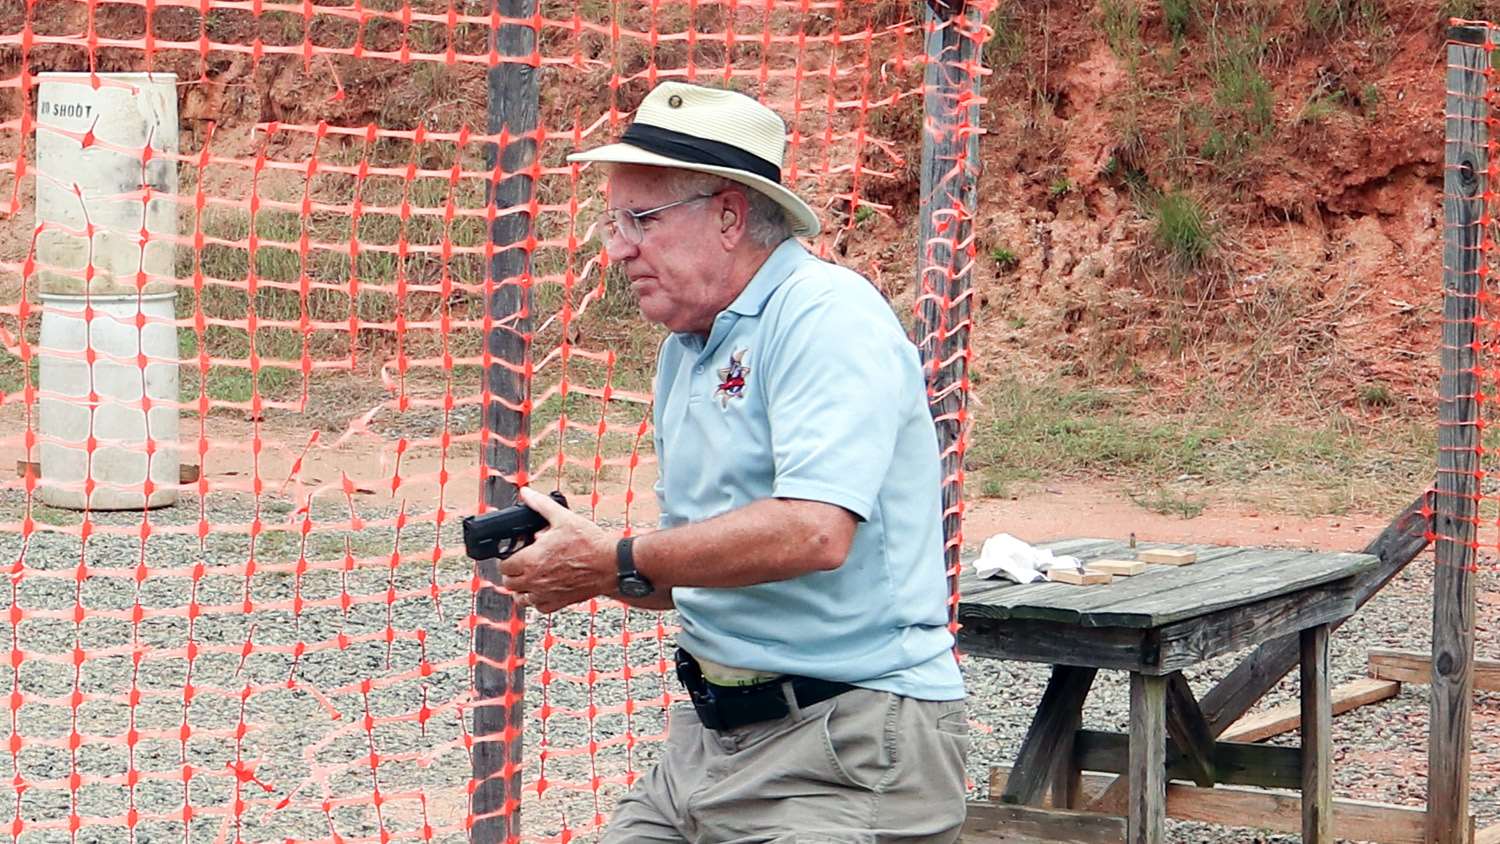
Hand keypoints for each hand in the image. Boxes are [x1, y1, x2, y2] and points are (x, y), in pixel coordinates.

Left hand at [498, 486, 616, 613]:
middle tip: (522, 563)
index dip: (507, 558)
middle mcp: (535, 580)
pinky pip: (539, 607)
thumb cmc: (589, 543)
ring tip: (530, 577)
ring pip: (520, 599)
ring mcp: (546, 594)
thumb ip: (541, 505)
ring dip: (521, 589)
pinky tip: (545, 588)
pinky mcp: (559, 603)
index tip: (515, 553)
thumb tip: (526, 493)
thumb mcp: (563, 518)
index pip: (504, 566)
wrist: (611, 564)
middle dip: (512, 573)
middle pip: (509, 583)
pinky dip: (537, 600)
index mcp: (532, 560)